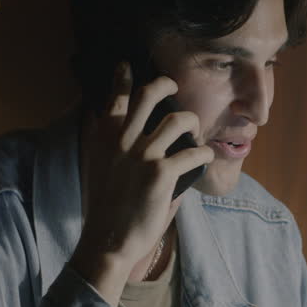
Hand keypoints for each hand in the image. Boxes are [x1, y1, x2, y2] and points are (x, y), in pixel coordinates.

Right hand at [71, 62, 213, 301]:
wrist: (107, 241)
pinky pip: (194, 153)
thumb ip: (116, 148)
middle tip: (174, 87)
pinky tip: (206, 158)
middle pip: (148, 95)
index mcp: (103, 137)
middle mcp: (121, 139)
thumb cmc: (106, 208)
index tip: (127, 65)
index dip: (122, 78)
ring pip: (178, 120)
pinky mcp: (161, 173)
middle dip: (165, 84)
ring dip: (193, 123)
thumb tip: (137, 132)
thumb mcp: (101, 169)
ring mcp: (142, 154)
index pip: (114, 97)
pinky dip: (204, 154)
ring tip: (196, 133)